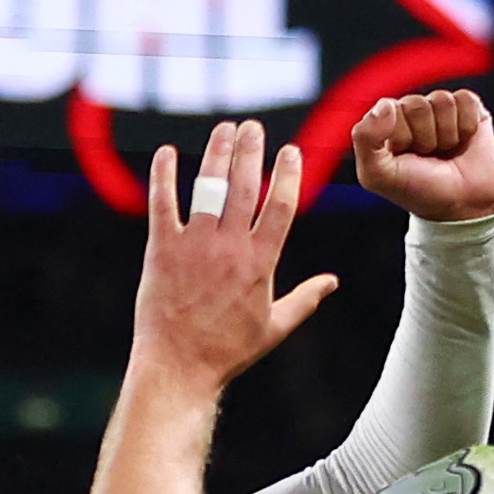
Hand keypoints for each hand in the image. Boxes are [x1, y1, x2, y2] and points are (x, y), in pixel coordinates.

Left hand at [130, 120, 339, 391]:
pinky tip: (166, 153)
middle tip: (252, 127)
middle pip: (244, 185)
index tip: (290, 150)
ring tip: (224, 130)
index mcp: (261, 262)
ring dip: (217, 153)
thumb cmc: (227, 351)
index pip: (280, 205)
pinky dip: (163, 176)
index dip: (287, 173)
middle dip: (251, 150)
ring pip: (208, 187)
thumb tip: (332, 282)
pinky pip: (162, 203)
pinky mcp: (162, 249)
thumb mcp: (274, 327)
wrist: (178, 367)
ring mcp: (194, 246)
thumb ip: (305, 300)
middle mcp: (230, 248)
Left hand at [353, 88, 493, 220]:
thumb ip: (365, 138)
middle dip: (425, 137)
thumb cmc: (418, 190)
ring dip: (447, 134)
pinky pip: (466, 100)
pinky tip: (462, 141)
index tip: (405, 157)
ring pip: (443, 102)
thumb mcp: (377, 175)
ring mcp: (440, 108)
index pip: (390, 109)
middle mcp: (411, 111)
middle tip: (427, 156)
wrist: (461, 206)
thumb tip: (385, 105)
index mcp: (385, 122)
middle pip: (418, 105)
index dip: (401, 136)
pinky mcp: (468, 108)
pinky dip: (467, 125)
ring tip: (444, 151)